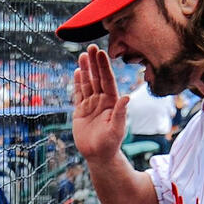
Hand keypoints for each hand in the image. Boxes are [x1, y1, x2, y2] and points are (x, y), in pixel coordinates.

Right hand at [72, 44, 129, 161]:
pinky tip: (77, 72)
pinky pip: (79, 94)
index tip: (101, 53)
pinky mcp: (81, 111)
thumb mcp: (117, 129)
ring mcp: (91, 105)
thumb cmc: (110, 144)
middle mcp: (102, 100)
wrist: (99, 155)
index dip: (104, 66)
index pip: (107, 80)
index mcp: (112, 102)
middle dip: (94, 63)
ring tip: (83, 56)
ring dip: (85, 70)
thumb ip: (120, 113)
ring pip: (87, 83)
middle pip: (97, 78)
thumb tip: (126, 97)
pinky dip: (78, 83)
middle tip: (91, 47)